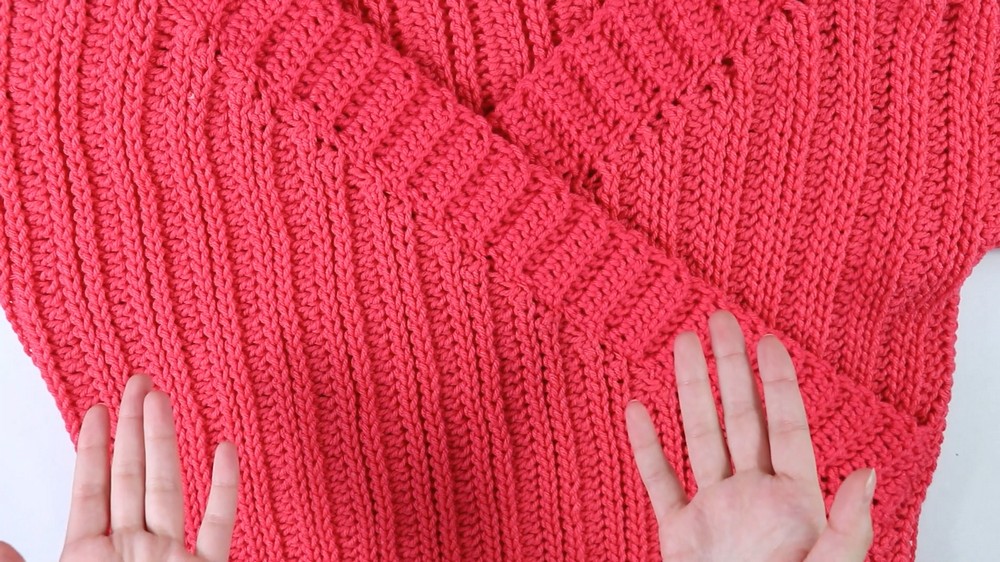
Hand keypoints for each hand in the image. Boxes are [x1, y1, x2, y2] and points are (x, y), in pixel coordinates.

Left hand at [51, 374, 239, 561]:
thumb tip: (2, 539)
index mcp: (89, 556)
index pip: (91, 489)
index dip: (93, 447)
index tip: (99, 410)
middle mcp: (132, 550)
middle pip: (131, 476)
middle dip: (132, 426)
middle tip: (137, 385)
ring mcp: (170, 558)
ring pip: (168, 490)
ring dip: (165, 442)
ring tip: (162, 399)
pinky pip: (217, 524)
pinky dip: (224, 487)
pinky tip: (225, 451)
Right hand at [626, 310, 874, 560]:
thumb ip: (846, 527)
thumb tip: (867, 472)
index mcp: (793, 503)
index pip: (787, 428)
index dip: (779, 383)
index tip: (770, 340)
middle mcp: (752, 496)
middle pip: (739, 418)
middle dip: (729, 367)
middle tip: (720, 320)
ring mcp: (712, 510)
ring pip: (698, 436)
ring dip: (689, 390)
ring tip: (680, 345)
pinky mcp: (678, 531)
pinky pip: (659, 480)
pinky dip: (645, 445)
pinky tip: (638, 410)